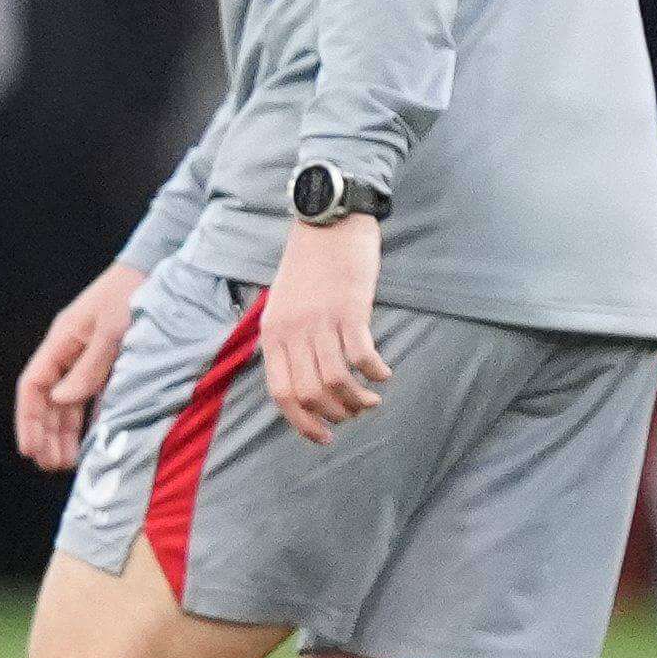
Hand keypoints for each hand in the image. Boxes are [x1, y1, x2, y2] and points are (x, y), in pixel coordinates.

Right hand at [15, 265, 144, 472]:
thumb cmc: (131, 294)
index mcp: (61, 341)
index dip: (28, 419)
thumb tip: (62, 401)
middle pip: (47, 399)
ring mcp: (87, 356)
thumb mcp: (111, 332)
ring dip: (65, 431)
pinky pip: (91, 396)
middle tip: (50, 465)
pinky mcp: (108, 361)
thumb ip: (89, 368)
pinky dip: (88, 419)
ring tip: (66, 461)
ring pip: (67, 401)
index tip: (30, 448)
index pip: (33, 386)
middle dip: (46, 433)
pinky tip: (91, 440)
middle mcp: (69, 351)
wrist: (156, 268)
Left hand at [260, 217, 388, 443]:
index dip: (302, 423)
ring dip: (357, 401)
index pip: (281, 393)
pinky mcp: (349, 309)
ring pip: (337, 382)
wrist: (326, 220)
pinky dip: (375, 373)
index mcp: (272, 333)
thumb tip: (304, 381)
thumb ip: (288, 339)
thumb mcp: (283, 304)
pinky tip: (384, 373)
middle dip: (334, 415)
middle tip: (353, 413)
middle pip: (310, 394)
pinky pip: (362, 356)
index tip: (323, 437)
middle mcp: (292, 331)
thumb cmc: (309, 264)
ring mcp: (320, 321)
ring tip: (371, 400)